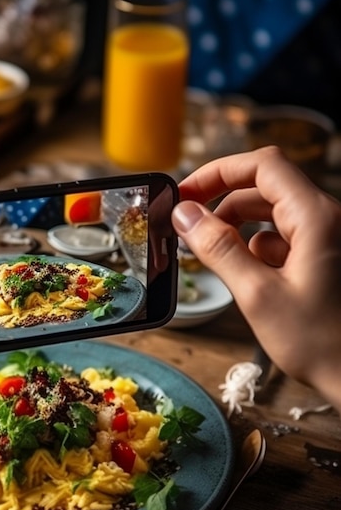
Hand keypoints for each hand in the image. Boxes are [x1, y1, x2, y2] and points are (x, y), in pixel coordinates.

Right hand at [172, 146, 340, 407]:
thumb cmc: (321, 343)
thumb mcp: (257, 294)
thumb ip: (218, 249)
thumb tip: (185, 214)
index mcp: (316, 218)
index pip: (262, 166)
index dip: (218, 172)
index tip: (185, 194)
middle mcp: (325, 220)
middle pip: (264, 187)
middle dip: (221, 201)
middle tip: (186, 224)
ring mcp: (325, 238)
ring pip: (269, 214)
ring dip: (235, 227)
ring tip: (209, 254)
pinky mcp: (321, 258)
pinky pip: (280, 239)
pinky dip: (254, 249)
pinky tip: (245, 276)